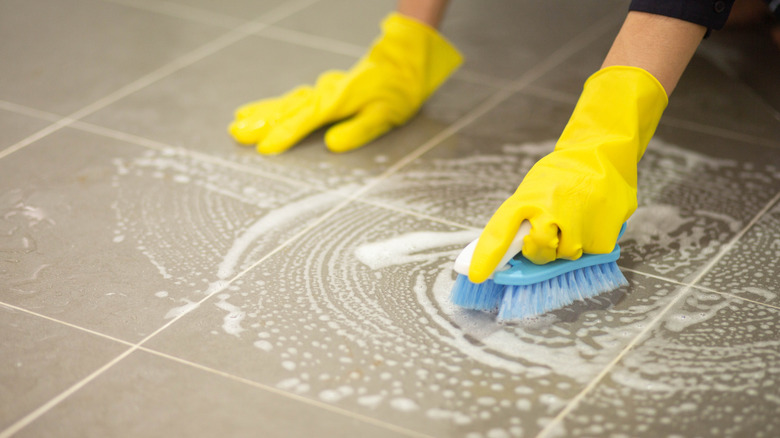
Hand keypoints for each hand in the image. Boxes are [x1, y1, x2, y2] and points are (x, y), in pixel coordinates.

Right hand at [228, 13, 461, 153]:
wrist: (402, 62)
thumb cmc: (397, 92)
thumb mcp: (385, 115)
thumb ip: (358, 130)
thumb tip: (332, 145)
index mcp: (338, 101)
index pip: (306, 120)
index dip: (285, 134)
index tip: (264, 148)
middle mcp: (325, 93)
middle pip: (287, 109)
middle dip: (261, 122)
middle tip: (235, 133)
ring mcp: (323, 89)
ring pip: (286, 102)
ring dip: (262, 113)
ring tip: (238, 122)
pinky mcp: (324, 89)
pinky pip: (293, 98)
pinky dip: (274, 105)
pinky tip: (261, 111)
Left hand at [468, 66, 667, 282]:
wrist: (603, 156)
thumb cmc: (564, 175)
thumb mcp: (534, 188)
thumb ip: (523, 216)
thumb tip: (509, 249)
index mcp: (527, 198)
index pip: (500, 231)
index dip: (487, 256)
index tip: (475, 275)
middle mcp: (550, 211)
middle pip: (537, 252)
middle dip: (540, 251)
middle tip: (550, 234)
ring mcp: (578, 225)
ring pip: (565, 256)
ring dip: (568, 244)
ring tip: (576, 218)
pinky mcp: (602, 238)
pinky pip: (590, 254)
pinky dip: (590, 242)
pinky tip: (592, 221)